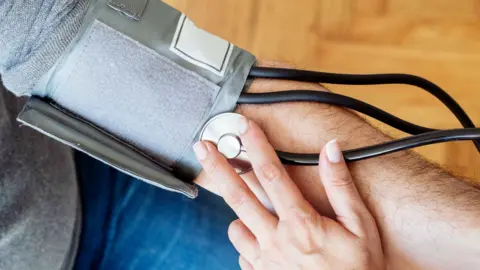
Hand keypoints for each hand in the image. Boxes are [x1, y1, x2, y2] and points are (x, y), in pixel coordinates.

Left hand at [193, 117, 384, 269]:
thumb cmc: (360, 268)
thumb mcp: (361, 226)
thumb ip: (341, 187)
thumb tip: (330, 149)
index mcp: (301, 224)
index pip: (272, 175)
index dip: (257, 146)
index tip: (244, 126)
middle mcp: (276, 241)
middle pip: (238, 196)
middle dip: (217, 168)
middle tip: (201, 147)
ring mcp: (265, 261)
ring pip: (235, 226)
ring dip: (240, 213)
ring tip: (257, 211)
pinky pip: (243, 252)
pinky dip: (249, 242)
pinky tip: (265, 241)